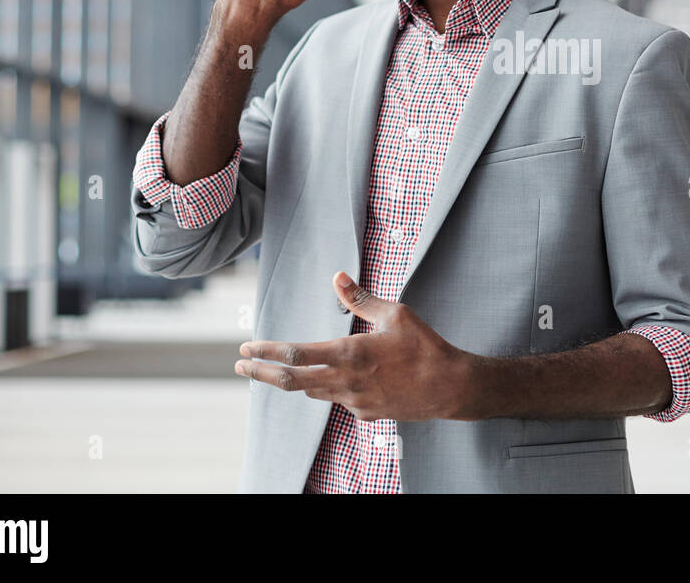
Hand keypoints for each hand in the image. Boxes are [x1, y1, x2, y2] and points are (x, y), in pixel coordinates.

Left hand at [233, 271, 473, 421]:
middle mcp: (346, 381)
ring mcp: (354, 402)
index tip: (247, 348)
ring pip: (312, 392)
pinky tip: (331, 380)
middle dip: (261, 374)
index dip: (267, 352)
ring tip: (275, 374)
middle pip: (291, 382)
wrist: (449, 387)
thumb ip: (361, 298)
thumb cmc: (424, 346)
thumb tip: (338, 277)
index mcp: (350, 354)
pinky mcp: (366, 413)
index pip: (296, 355)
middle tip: (239, 367)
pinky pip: (337, 399)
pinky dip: (327, 388)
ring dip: (291, 382)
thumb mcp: (395, 314)